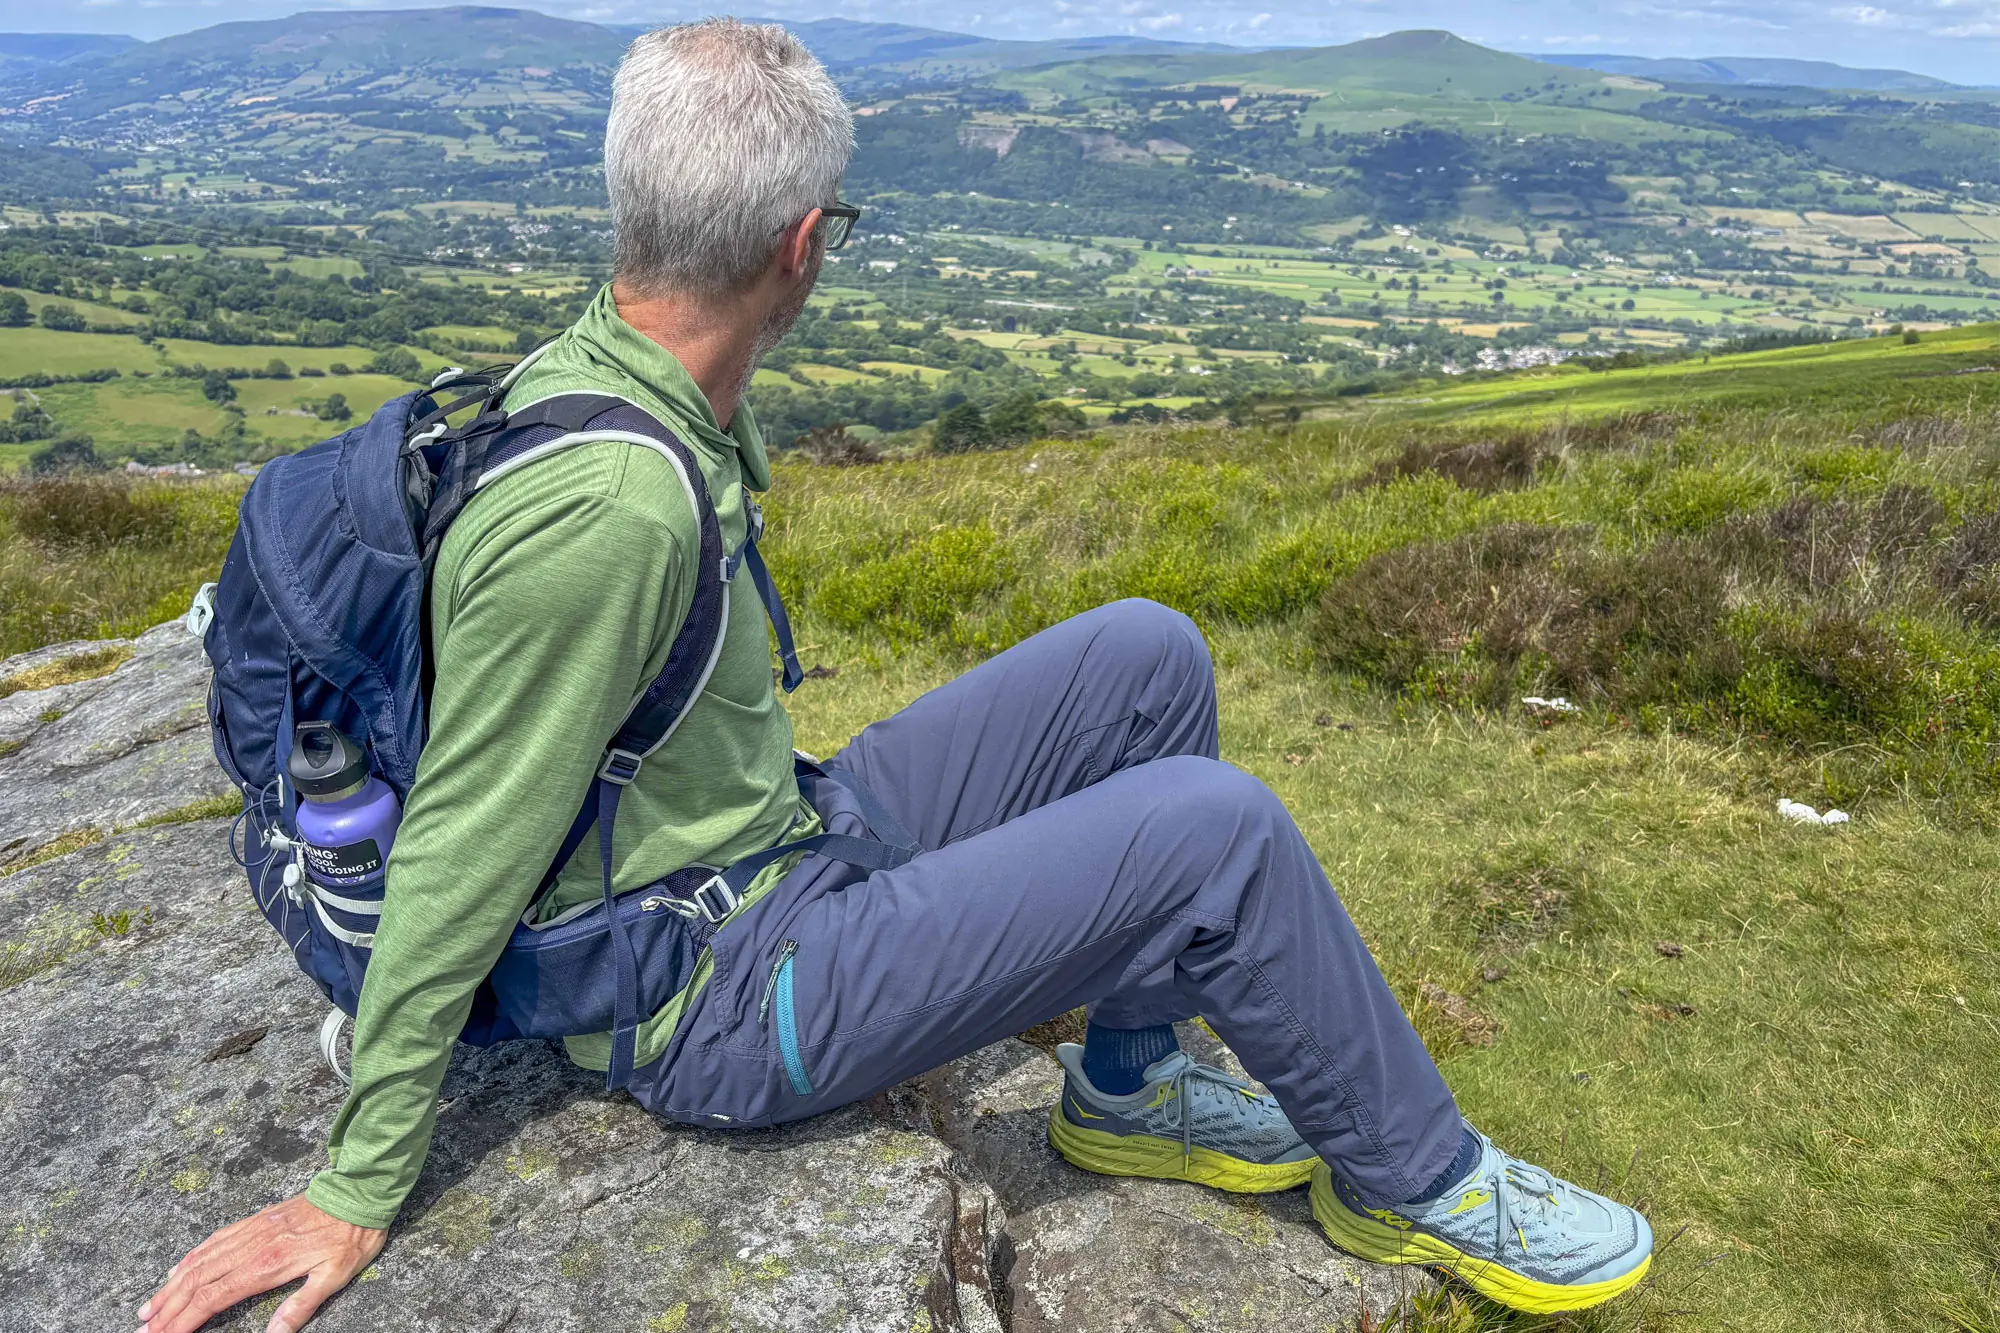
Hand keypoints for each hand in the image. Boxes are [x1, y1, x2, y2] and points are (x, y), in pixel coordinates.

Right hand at [138, 1194, 385, 1332]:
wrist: (358, 1190)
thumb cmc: (351, 1236)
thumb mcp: (335, 1276)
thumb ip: (301, 1306)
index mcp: (268, 1265)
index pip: (213, 1298)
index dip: (184, 1321)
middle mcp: (251, 1247)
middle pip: (197, 1282)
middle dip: (168, 1309)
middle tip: (143, 1330)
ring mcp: (250, 1231)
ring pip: (200, 1260)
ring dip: (171, 1286)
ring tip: (148, 1309)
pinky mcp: (255, 1219)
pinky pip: (214, 1240)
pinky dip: (190, 1257)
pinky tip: (176, 1269)